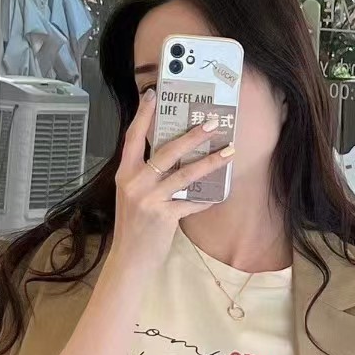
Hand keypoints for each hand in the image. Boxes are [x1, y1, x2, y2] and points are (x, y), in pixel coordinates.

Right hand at [111, 89, 234, 272]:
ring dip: (210, 162)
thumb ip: (147, 176)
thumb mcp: (133, 196)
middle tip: (212, 123)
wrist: (128, 260)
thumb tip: (174, 156)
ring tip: (229, 151)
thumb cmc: (134, 227)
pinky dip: (207, 197)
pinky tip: (222, 191)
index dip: (142, 115)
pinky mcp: (163, 217)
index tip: (152, 94)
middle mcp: (134, 183)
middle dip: (191, 136)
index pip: (132, 137)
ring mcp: (149, 200)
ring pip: (184, 174)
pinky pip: (191, 202)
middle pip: (166, 151)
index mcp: (124, 174)